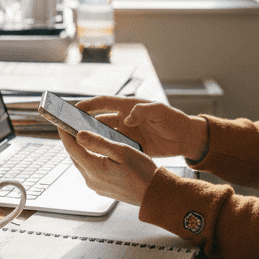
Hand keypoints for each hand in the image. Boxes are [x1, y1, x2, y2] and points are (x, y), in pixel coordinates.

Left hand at [57, 126, 157, 205]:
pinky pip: (89, 170)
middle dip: (71, 140)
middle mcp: (91, 180)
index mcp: (94, 169)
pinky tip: (94, 150)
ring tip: (82, 135)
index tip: (60, 121)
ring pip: (81, 163)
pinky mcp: (101, 188)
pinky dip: (88, 158)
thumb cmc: (142, 172)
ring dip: (80, 149)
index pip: (72, 148)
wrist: (154, 194)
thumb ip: (99, 142)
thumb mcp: (122, 151)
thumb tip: (79, 134)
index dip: (64, 133)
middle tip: (71, 125)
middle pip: (74, 156)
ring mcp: (95, 186)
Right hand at [75, 96, 208, 161]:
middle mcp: (124, 118)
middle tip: (72, 131)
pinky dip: (106, 151)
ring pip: (105, 135)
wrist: (186, 139)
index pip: (103, 102)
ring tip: (82, 145)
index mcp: (129, 106)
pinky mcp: (132, 146)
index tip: (75, 108)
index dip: (88, 104)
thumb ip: (143, 111)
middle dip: (85, 124)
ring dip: (95, 139)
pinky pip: (115, 148)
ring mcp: (127, 133)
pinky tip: (100, 157)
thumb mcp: (160, 111)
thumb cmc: (174, 120)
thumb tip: (128, 117)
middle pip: (100, 120)